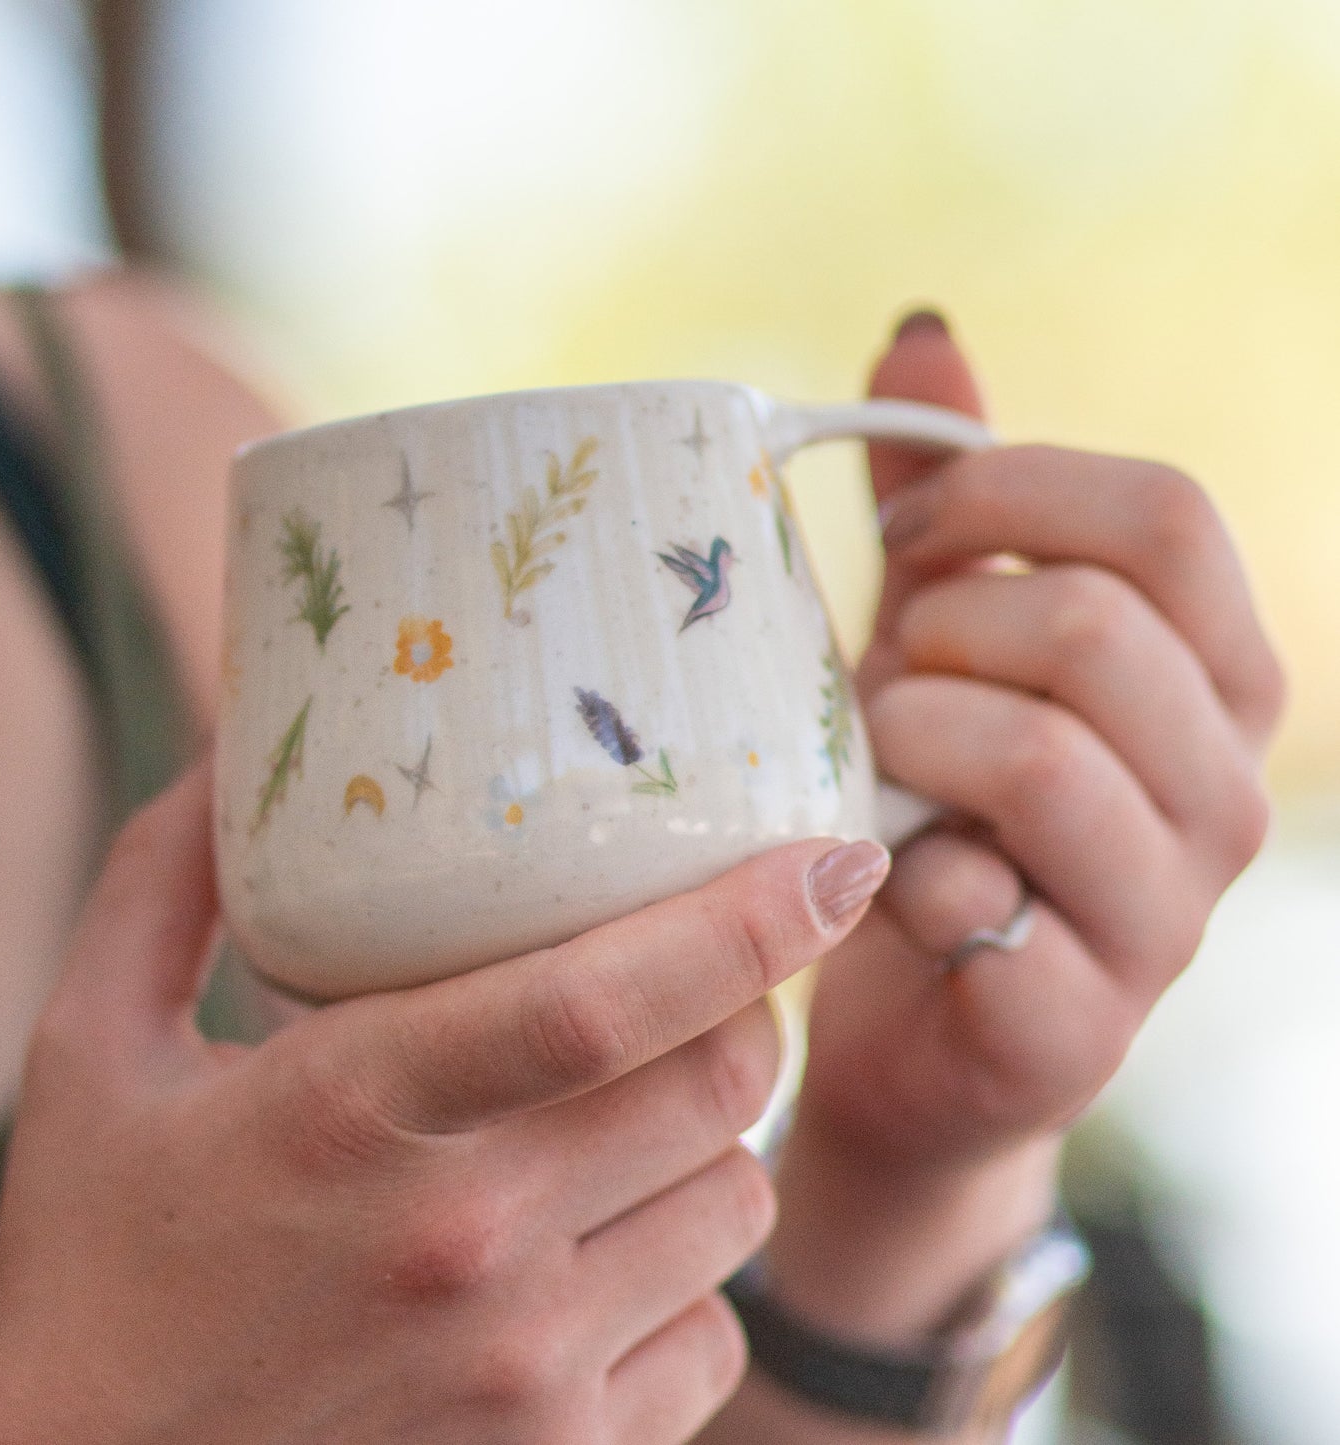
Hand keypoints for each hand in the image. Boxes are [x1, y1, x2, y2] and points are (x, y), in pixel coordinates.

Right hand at [0, 760, 888, 1444]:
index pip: (599, 998)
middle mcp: (464, 1242)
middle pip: (716, 1083)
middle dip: (743, 1006)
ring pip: (736, 1202)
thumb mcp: (90, 1054)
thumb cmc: (97, 1264)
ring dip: (711, 1138)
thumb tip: (224, 752)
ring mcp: (524, 1368)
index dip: (745, 917)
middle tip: (698, 980)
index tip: (839, 858)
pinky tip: (598, 1256)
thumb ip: (159, 887)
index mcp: (353, 1112)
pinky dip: (687, 1276)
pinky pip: (713, 1334)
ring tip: (621, 1120)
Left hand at [749, 313, 1283, 1364]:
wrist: (908, 1021)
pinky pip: (978, 899)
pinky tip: (873, 875)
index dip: (1009, 494)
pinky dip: (892, 868)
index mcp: (1213, 675)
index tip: (906, 539)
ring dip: (909, 738)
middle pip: (1094, 626)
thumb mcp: (940, 637)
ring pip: (1042, 756)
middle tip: (879, 677)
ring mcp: (1165, 917)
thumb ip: (949, 504)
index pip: (1165, 516)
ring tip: (871, 765)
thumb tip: (921, 328)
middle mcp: (1222, 789)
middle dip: (941, 633)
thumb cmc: (931, 800)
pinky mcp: (1079, 1024)